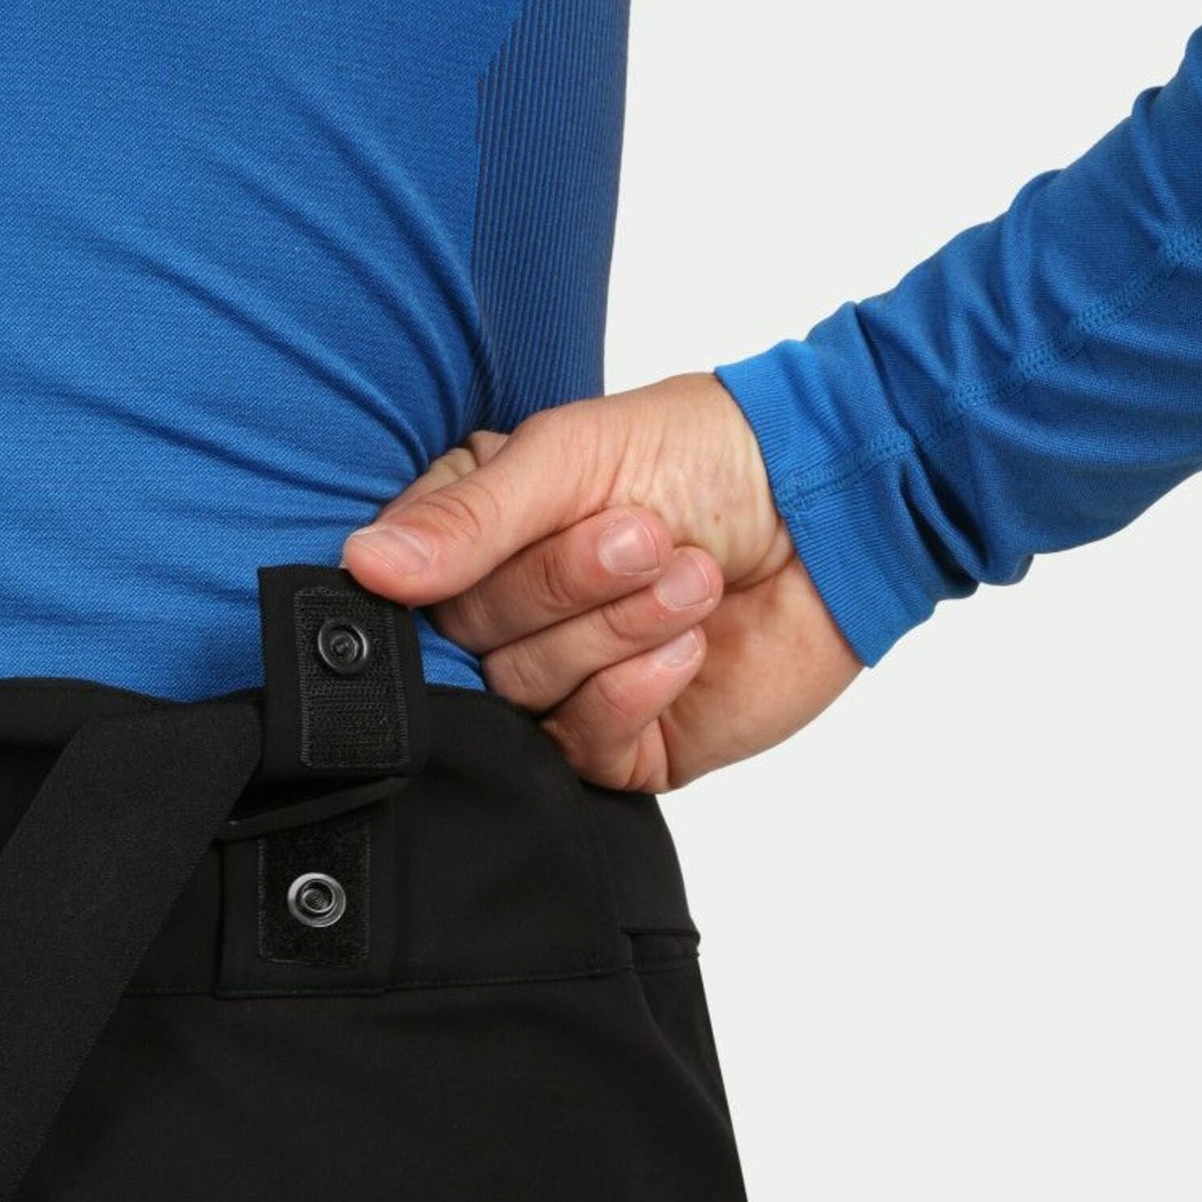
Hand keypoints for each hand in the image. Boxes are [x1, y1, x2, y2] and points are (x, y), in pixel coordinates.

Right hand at [343, 373, 862, 791]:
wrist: (837, 512)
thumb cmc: (711, 456)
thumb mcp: (573, 455)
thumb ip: (469, 518)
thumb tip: (364, 565)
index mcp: (480, 536)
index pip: (409, 581)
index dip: (460, 564)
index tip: (532, 521)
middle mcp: (511, 616)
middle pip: (470, 643)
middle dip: (565, 586)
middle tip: (642, 534)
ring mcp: (565, 686)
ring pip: (525, 694)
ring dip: (616, 629)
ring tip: (690, 575)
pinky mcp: (624, 745)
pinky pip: (583, 746)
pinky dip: (635, 690)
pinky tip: (689, 645)